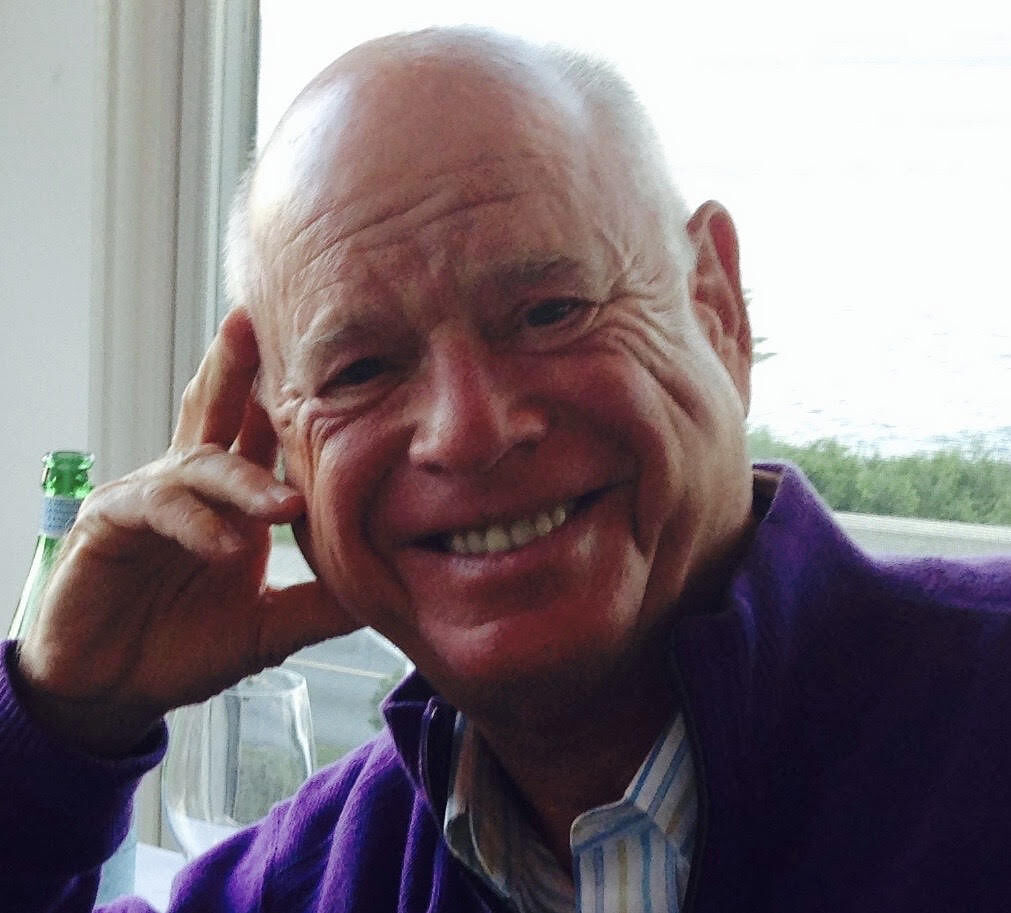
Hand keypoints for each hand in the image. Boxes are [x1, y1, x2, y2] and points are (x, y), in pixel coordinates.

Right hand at [16, 309, 359, 754]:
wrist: (115, 692)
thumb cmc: (187, 646)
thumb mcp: (270, 626)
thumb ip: (320, 604)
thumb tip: (390, 592)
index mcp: (228, 498)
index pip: (261, 434)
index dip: (290, 400)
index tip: (335, 364)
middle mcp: (187, 483)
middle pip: (216, 409)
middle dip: (238, 365)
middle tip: (260, 320)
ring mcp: (145, 498)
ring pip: (198, 463)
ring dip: (244, 482)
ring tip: (284, 507)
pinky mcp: (107, 524)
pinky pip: (156, 510)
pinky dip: (198, 526)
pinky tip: (227, 546)